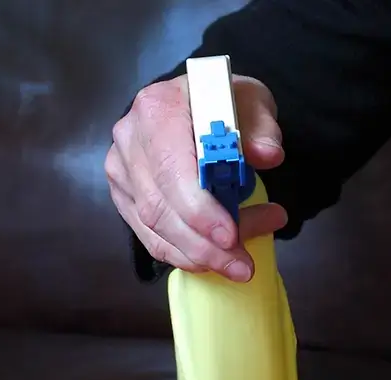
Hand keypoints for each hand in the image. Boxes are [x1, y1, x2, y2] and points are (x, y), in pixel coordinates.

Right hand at [106, 74, 288, 280]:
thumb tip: (267, 155)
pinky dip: (184, 255)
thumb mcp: (252, 102)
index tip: (231, 236)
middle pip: (160, 207)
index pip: (172, 169)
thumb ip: (261, 128)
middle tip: (244, 265)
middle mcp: (130, 139)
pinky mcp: (124, 194)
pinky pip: (149, 236)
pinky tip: (214, 260)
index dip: (199, 210)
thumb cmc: (225, 103)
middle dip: (204, 245)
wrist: (197, 102)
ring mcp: (122, 169)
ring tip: (240, 264)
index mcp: (158, 109)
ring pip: (154, 227)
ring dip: (199, 255)